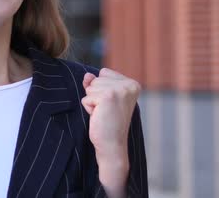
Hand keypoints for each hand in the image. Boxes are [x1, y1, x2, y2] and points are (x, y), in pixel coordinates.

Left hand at [81, 68, 139, 197]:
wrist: (112, 144)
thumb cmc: (108, 122)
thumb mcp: (103, 98)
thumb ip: (95, 83)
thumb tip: (87, 75)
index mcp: (132, 84)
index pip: (104, 73)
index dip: (101, 89)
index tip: (112, 104)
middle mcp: (129, 85)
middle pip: (96, 79)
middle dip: (96, 96)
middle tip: (107, 111)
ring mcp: (119, 90)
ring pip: (90, 88)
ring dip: (92, 102)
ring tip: (104, 114)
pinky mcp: (107, 97)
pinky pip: (86, 98)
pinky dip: (89, 108)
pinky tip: (100, 117)